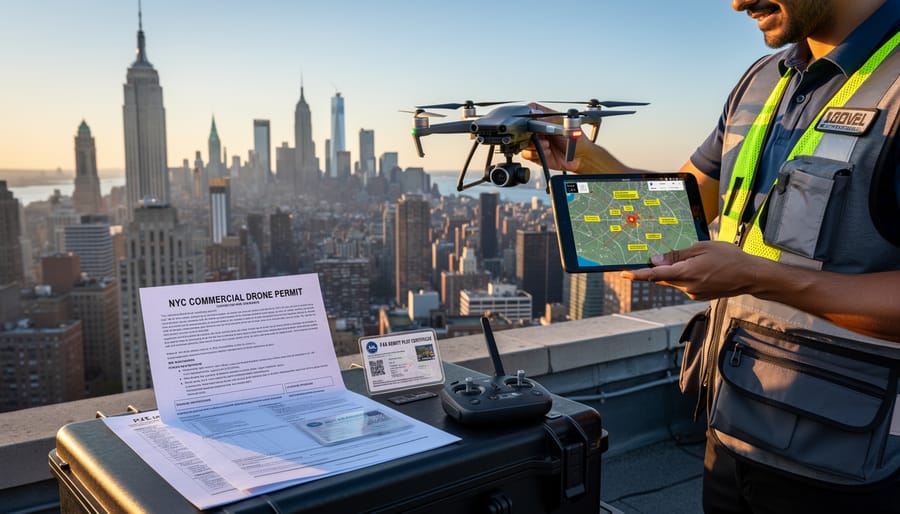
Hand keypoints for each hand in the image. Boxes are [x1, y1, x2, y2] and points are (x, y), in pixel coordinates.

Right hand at [520, 102, 585, 171]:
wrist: (581, 158)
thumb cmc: (578, 141)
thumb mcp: (566, 125)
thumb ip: (551, 120)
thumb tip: (537, 117)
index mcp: (547, 119)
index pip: (532, 110)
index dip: (527, 112)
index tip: (529, 118)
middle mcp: (541, 130)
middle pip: (524, 128)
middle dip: (529, 132)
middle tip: (539, 135)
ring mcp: (538, 142)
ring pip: (523, 142)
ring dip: (534, 144)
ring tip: (546, 145)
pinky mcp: (537, 154)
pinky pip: (526, 154)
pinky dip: (534, 153)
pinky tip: (546, 152)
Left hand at [621, 241, 765, 300]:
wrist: (750, 276)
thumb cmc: (729, 258)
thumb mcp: (701, 248)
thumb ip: (677, 255)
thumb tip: (656, 260)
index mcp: (686, 273)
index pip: (655, 274)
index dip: (638, 274)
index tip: (624, 273)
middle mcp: (687, 287)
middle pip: (663, 277)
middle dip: (658, 268)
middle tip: (657, 256)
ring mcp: (693, 293)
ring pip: (674, 281)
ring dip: (675, 271)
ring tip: (696, 260)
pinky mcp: (698, 296)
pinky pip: (684, 285)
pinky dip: (685, 276)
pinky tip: (700, 268)